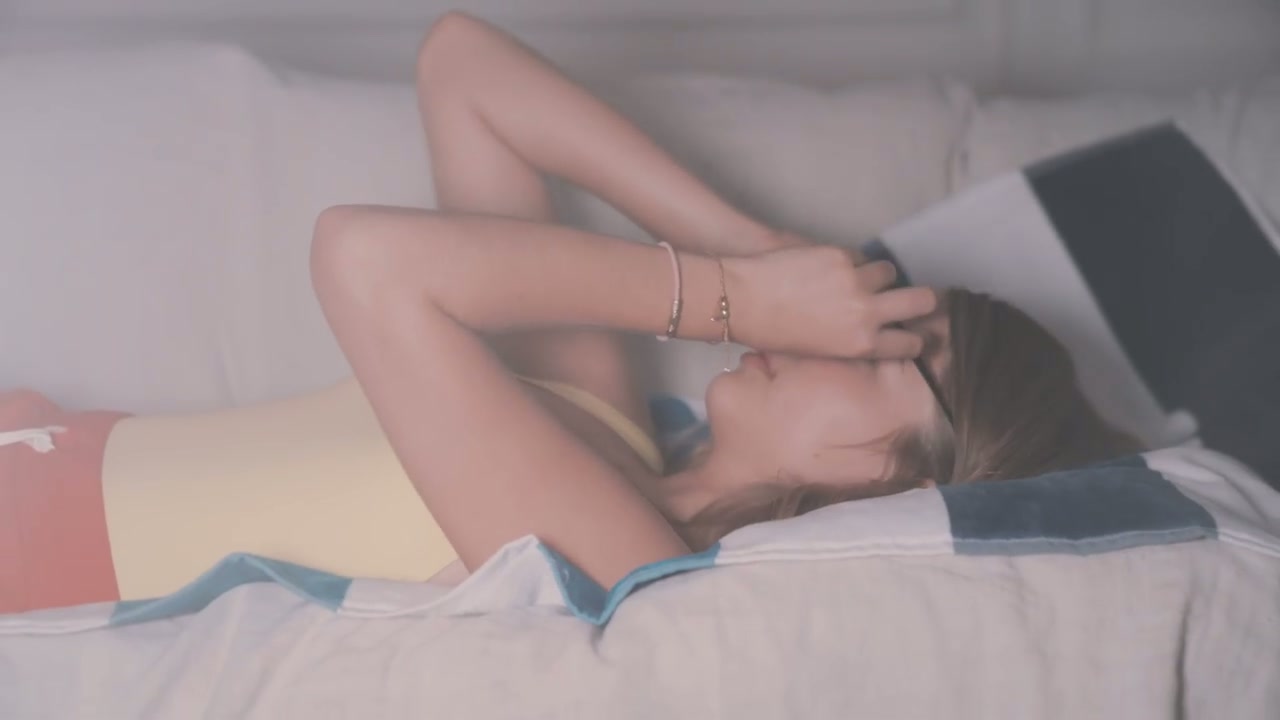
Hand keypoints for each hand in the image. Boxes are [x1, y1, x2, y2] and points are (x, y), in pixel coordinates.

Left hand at [725, 245, 936, 359]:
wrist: (741, 298)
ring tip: (862, 278)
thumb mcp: (816, 352)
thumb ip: (848, 343)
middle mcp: (865, 314)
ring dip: (879, 275)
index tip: (916, 331)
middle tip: (923, 297)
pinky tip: (832, 267)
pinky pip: (860, 256)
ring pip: (888, 272)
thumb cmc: (771, 332)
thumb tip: (869, 335)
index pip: (909, 343)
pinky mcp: (841, 256)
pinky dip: (852, 261)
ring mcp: (856, 282)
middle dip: (926, 300)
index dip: (916, 337)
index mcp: (859, 345)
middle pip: (920, 300)